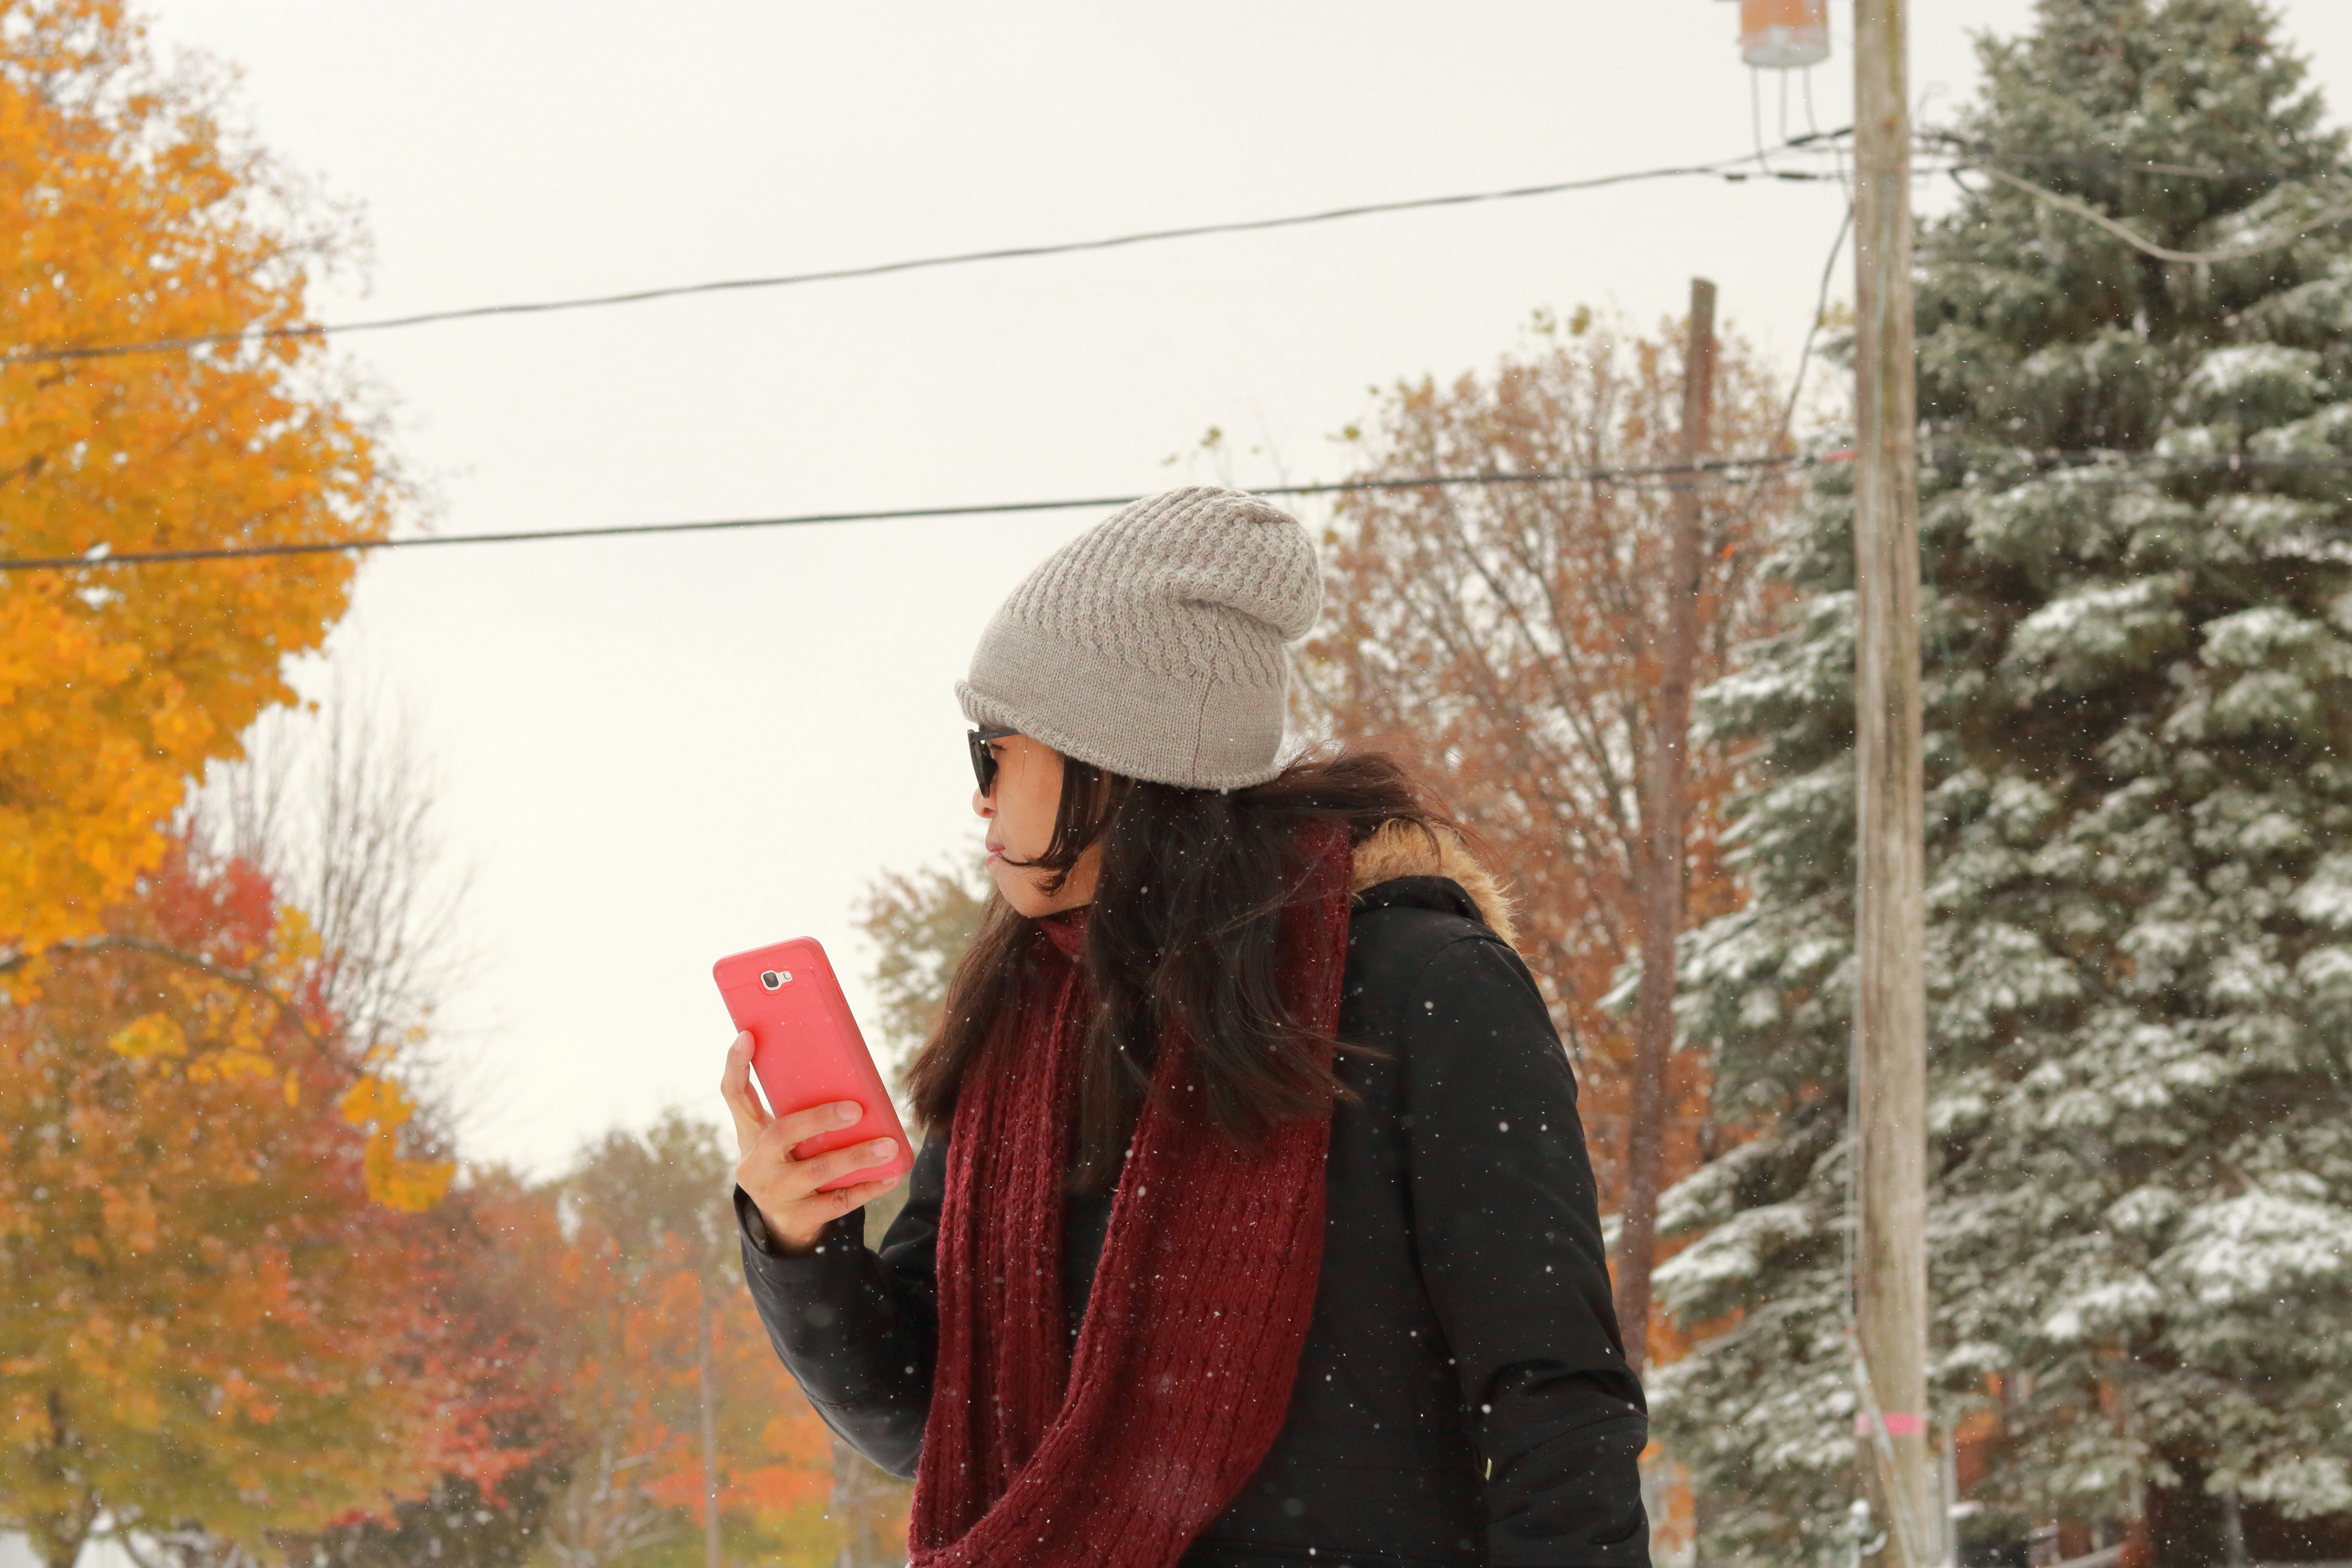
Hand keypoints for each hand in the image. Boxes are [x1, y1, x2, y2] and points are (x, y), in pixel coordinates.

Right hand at [721, 1031, 904, 1255]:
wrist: (782, 1225)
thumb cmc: (788, 1163)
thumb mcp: (779, 1137)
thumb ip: (796, 1106)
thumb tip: (843, 1067)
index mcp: (750, 1135)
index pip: (734, 1095)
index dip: (735, 1065)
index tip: (747, 1035)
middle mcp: (755, 1164)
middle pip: (781, 1134)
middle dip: (819, 1119)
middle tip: (856, 1109)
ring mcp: (775, 1193)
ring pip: (818, 1171)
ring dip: (857, 1156)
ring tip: (889, 1145)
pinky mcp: (799, 1217)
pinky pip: (838, 1201)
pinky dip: (868, 1187)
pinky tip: (891, 1175)